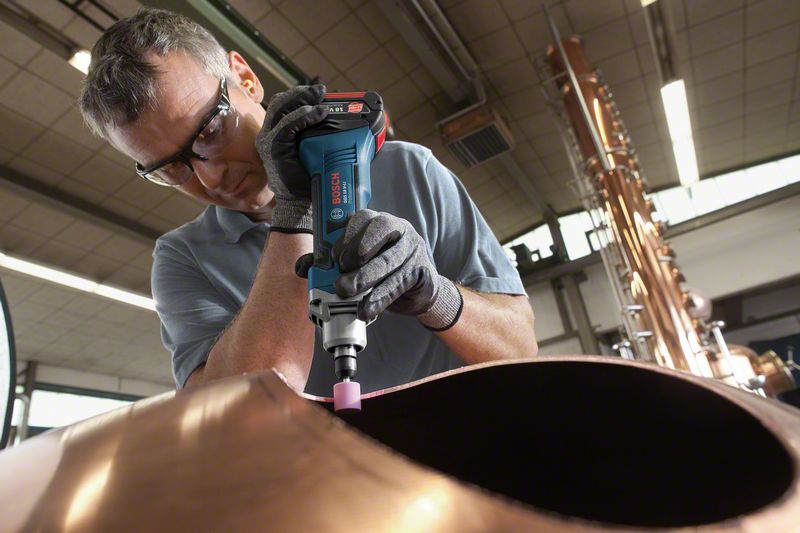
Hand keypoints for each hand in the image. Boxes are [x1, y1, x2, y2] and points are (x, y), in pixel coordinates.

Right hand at [255, 84, 327, 231]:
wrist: (300, 202)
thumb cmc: (308, 179)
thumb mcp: (312, 151)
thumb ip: (316, 135)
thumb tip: (339, 121)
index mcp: (275, 133)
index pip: (283, 105)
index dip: (299, 95)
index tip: (319, 93)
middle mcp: (268, 134)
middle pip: (280, 102)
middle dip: (301, 93)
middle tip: (321, 90)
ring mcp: (268, 141)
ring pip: (282, 109)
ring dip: (303, 100)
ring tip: (321, 99)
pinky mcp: (274, 148)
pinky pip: (287, 125)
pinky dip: (303, 116)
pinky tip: (318, 113)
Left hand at [332, 210, 462, 329]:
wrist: (418, 292)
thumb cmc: (383, 273)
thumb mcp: (358, 265)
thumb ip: (329, 263)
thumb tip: (301, 267)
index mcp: (379, 222)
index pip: (364, 217)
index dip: (347, 234)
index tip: (333, 256)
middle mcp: (399, 229)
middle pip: (381, 229)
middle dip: (358, 250)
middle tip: (340, 271)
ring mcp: (413, 248)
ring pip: (390, 259)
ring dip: (366, 276)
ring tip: (346, 292)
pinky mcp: (421, 271)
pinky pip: (399, 282)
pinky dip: (380, 297)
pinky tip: (366, 310)